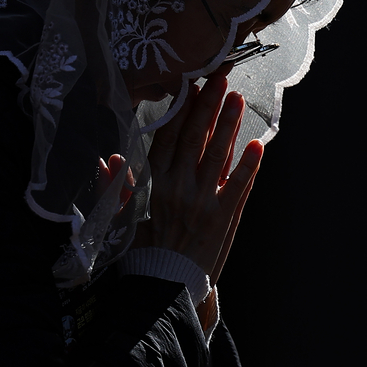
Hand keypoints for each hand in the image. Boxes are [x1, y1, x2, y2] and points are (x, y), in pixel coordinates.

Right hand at [135, 73, 261, 286]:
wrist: (164, 287)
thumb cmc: (143, 252)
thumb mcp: (121, 219)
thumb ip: (116, 187)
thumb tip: (107, 159)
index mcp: (155, 185)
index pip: (168, 138)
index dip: (181, 110)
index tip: (191, 85)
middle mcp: (179, 189)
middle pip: (195, 139)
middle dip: (208, 106)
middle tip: (220, 78)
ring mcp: (204, 203)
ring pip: (218, 156)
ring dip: (229, 126)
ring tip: (238, 99)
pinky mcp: (224, 219)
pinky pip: (239, 187)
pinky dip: (250, 166)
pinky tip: (260, 145)